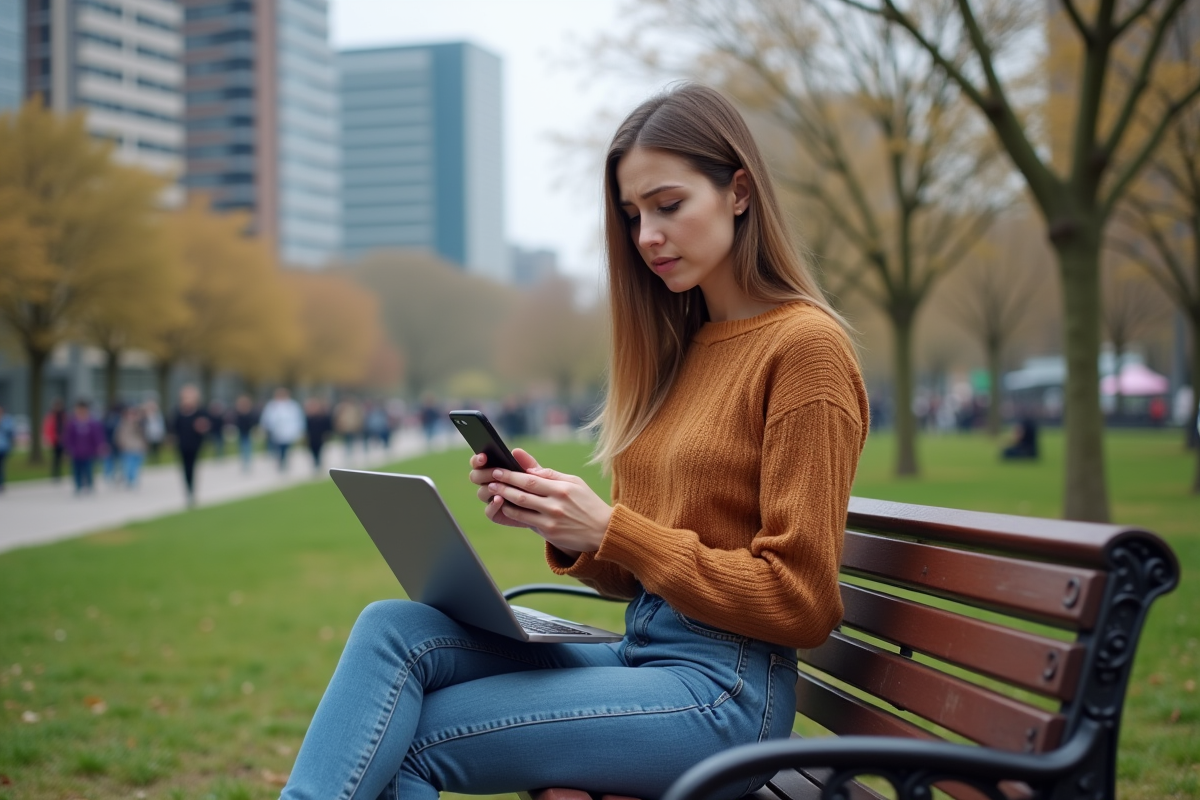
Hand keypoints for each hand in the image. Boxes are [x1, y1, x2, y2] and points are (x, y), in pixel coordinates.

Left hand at [469, 448, 611, 555]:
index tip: (498, 470)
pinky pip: (526, 521)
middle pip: (522, 492)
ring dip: (504, 500)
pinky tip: (505, 508)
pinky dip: (513, 514)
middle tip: (490, 480)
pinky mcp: (550, 532)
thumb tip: (529, 468)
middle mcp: (556, 503)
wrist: (603, 530)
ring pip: (521, 508)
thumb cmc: (587, 502)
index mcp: (562, 488)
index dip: (511, 475)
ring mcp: (551, 519)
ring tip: (493, 493)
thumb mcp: (574, 483)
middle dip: (503, 486)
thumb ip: (551, 474)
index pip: (530, 479)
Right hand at [469, 449, 539, 531]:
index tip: (484, 457)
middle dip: (483, 473)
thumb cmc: (543, 488)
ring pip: (481, 493)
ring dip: (488, 488)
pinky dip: (493, 505)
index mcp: (496, 469)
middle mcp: (491, 483)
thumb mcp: (538, 474)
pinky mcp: (497, 514)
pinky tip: (500, 499)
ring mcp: (492, 499)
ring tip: (498, 486)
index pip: (480, 462)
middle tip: (494, 472)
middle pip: (475, 477)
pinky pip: (489, 512)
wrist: (549, 511)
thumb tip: (516, 451)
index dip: (478, 459)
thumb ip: (528, 464)